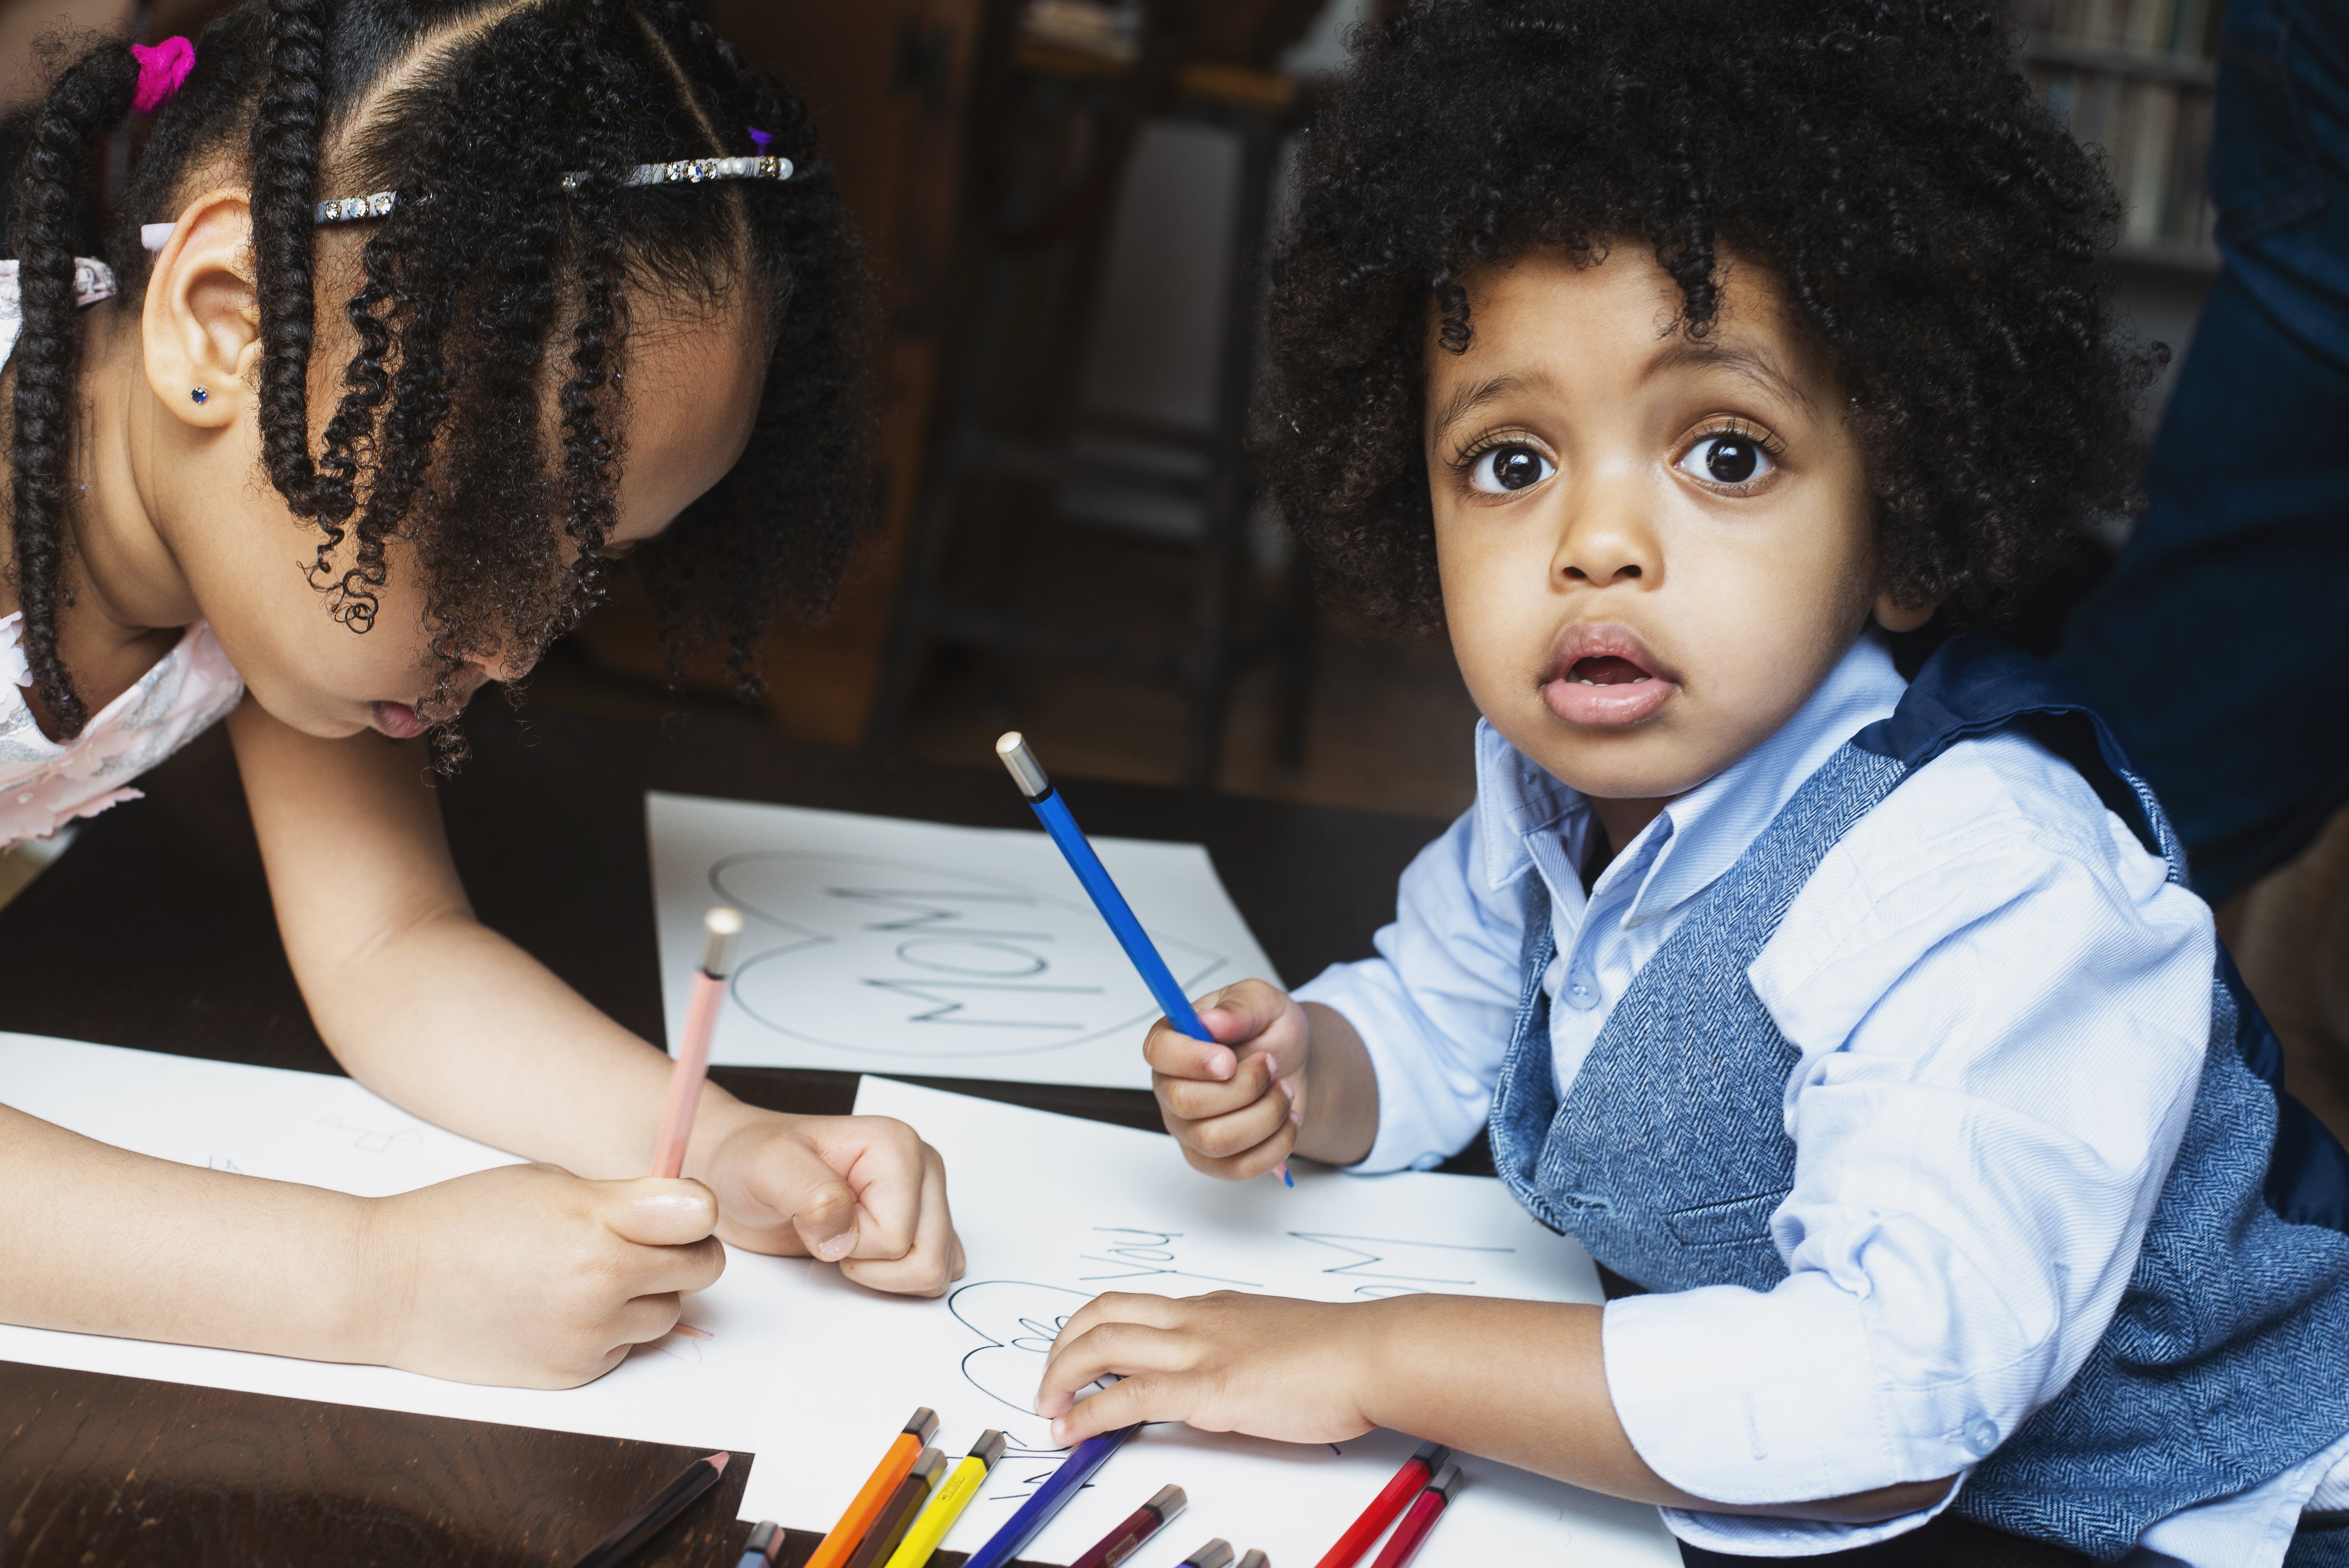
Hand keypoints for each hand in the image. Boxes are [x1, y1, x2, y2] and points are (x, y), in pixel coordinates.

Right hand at [365, 1163, 723, 1387]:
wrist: (390, 1284)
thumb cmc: (463, 1221)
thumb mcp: (549, 1185)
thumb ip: (620, 1199)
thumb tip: (678, 1208)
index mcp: (597, 1220)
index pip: (699, 1214)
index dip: (694, 1209)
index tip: (678, 1208)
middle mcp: (601, 1280)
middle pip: (702, 1268)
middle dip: (684, 1252)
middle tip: (650, 1242)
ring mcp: (588, 1333)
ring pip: (669, 1314)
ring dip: (647, 1295)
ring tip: (594, 1276)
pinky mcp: (572, 1372)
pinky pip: (625, 1348)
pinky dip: (609, 1331)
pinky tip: (563, 1309)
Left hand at [695, 1111, 964, 1296]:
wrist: (741, 1170)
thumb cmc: (754, 1161)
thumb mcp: (768, 1168)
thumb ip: (811, 1195)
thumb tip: (844, 1237)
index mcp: (898, 1147)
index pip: (897, 1236)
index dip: (850, 1243)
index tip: (815, 1219)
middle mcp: (923, 1169)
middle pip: (927, 1257)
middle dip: (870, 1264)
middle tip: (829, 1234)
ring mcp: (927, 1198)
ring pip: (937, 1269)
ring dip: (883, 1275)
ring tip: (843, 1240)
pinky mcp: (923, 1224)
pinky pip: (934, 1273)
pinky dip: (896, 1280)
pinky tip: (861, 1252)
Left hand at [1036, 1290, 1378, 1446]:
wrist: (1372, 1353)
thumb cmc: (1339, 1353)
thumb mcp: (1274, 1339)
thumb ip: (1238, 1348)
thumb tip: (1218, 1375)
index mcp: (1212, 1308)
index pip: (1131, 1306)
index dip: (1089, 1330)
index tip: (1073, 1360)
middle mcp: (1196, 1320)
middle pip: (1102, 1315)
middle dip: (1060, 1349)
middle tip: (1047, 1385)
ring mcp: (1200, 1350)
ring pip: (1103, 1344)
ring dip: (1061, 1377)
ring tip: (1046, 1409)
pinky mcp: (1209, 1389)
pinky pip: (1130, 1396)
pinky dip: (1088, 1414)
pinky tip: (1071, 1431)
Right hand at [1149, 980, 1309, 1179]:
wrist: (1295, 1068)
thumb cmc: (1271, 1034)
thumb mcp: (1265, 1002)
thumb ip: (1240, 1007)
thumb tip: (1213, 1020)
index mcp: (1173, 1042)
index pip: (1158, 1053)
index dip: (1192, 1059)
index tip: (1229, 1059)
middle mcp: (1171, 1088)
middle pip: (1186, 1102)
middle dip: (1244, 1086)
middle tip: (1271, 1066)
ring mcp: (1188, 1129)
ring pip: (1216, 1140)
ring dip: (1265, 1115)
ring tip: (1283, 1092)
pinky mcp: (1212, 1160)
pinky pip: (1239, 1167)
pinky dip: (1276, 1144)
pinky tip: (1287, 1120)